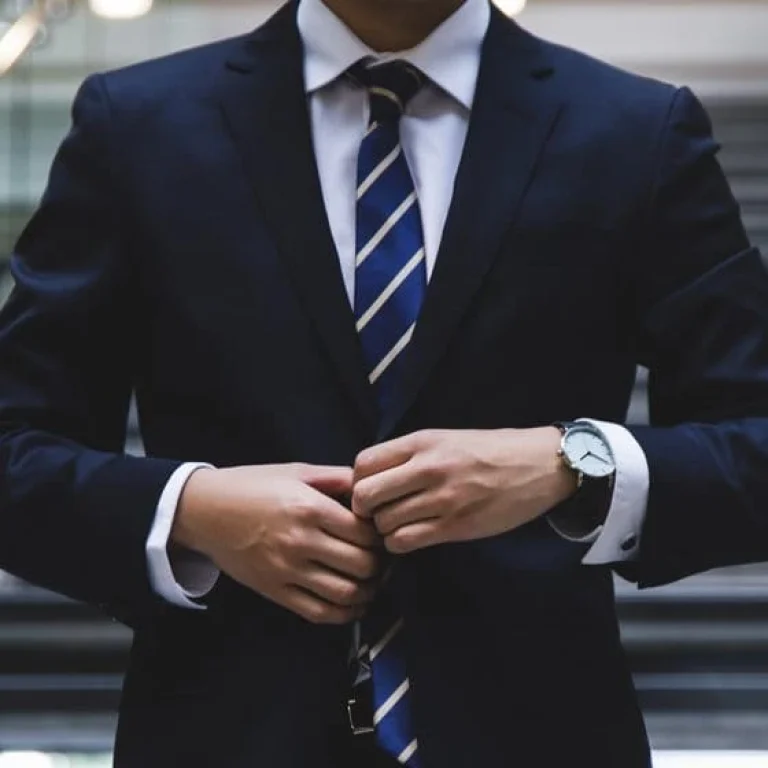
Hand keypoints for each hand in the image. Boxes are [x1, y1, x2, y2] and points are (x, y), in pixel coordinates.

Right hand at [172, 464, 381, 623]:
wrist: (204, 511)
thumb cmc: (252, 486)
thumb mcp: (296, 472)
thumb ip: (336, 478)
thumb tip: (371, 487)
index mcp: (309, 508)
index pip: (365, 532)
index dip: (381, 535)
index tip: (382, 533)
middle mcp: (300, 542)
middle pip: (362, 565)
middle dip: (380, 564)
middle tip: (382, 558)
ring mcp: (287, 571)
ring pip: (346, 594)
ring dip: (368, 591)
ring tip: (372, 581)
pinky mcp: (275, 592)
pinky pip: (319, 612)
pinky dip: (344, 613)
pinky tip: (353, 603)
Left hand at [352, 428, 576, 553]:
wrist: (538, 465)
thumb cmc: (490, 450)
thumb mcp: (445, 438)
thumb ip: (409, 455)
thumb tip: (370, 476)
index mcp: (422, 442)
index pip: (363, 463)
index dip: (357, 481)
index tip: (370, 489)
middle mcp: (428, 468)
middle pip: (365, 496)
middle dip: (364, 509)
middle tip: (377, 512)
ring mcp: (442, 499)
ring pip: (383, 523)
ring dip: (384, 529)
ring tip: (398, 524)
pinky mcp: (455, 526)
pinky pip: (405, 541)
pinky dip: (400, 543)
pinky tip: (411, 536)